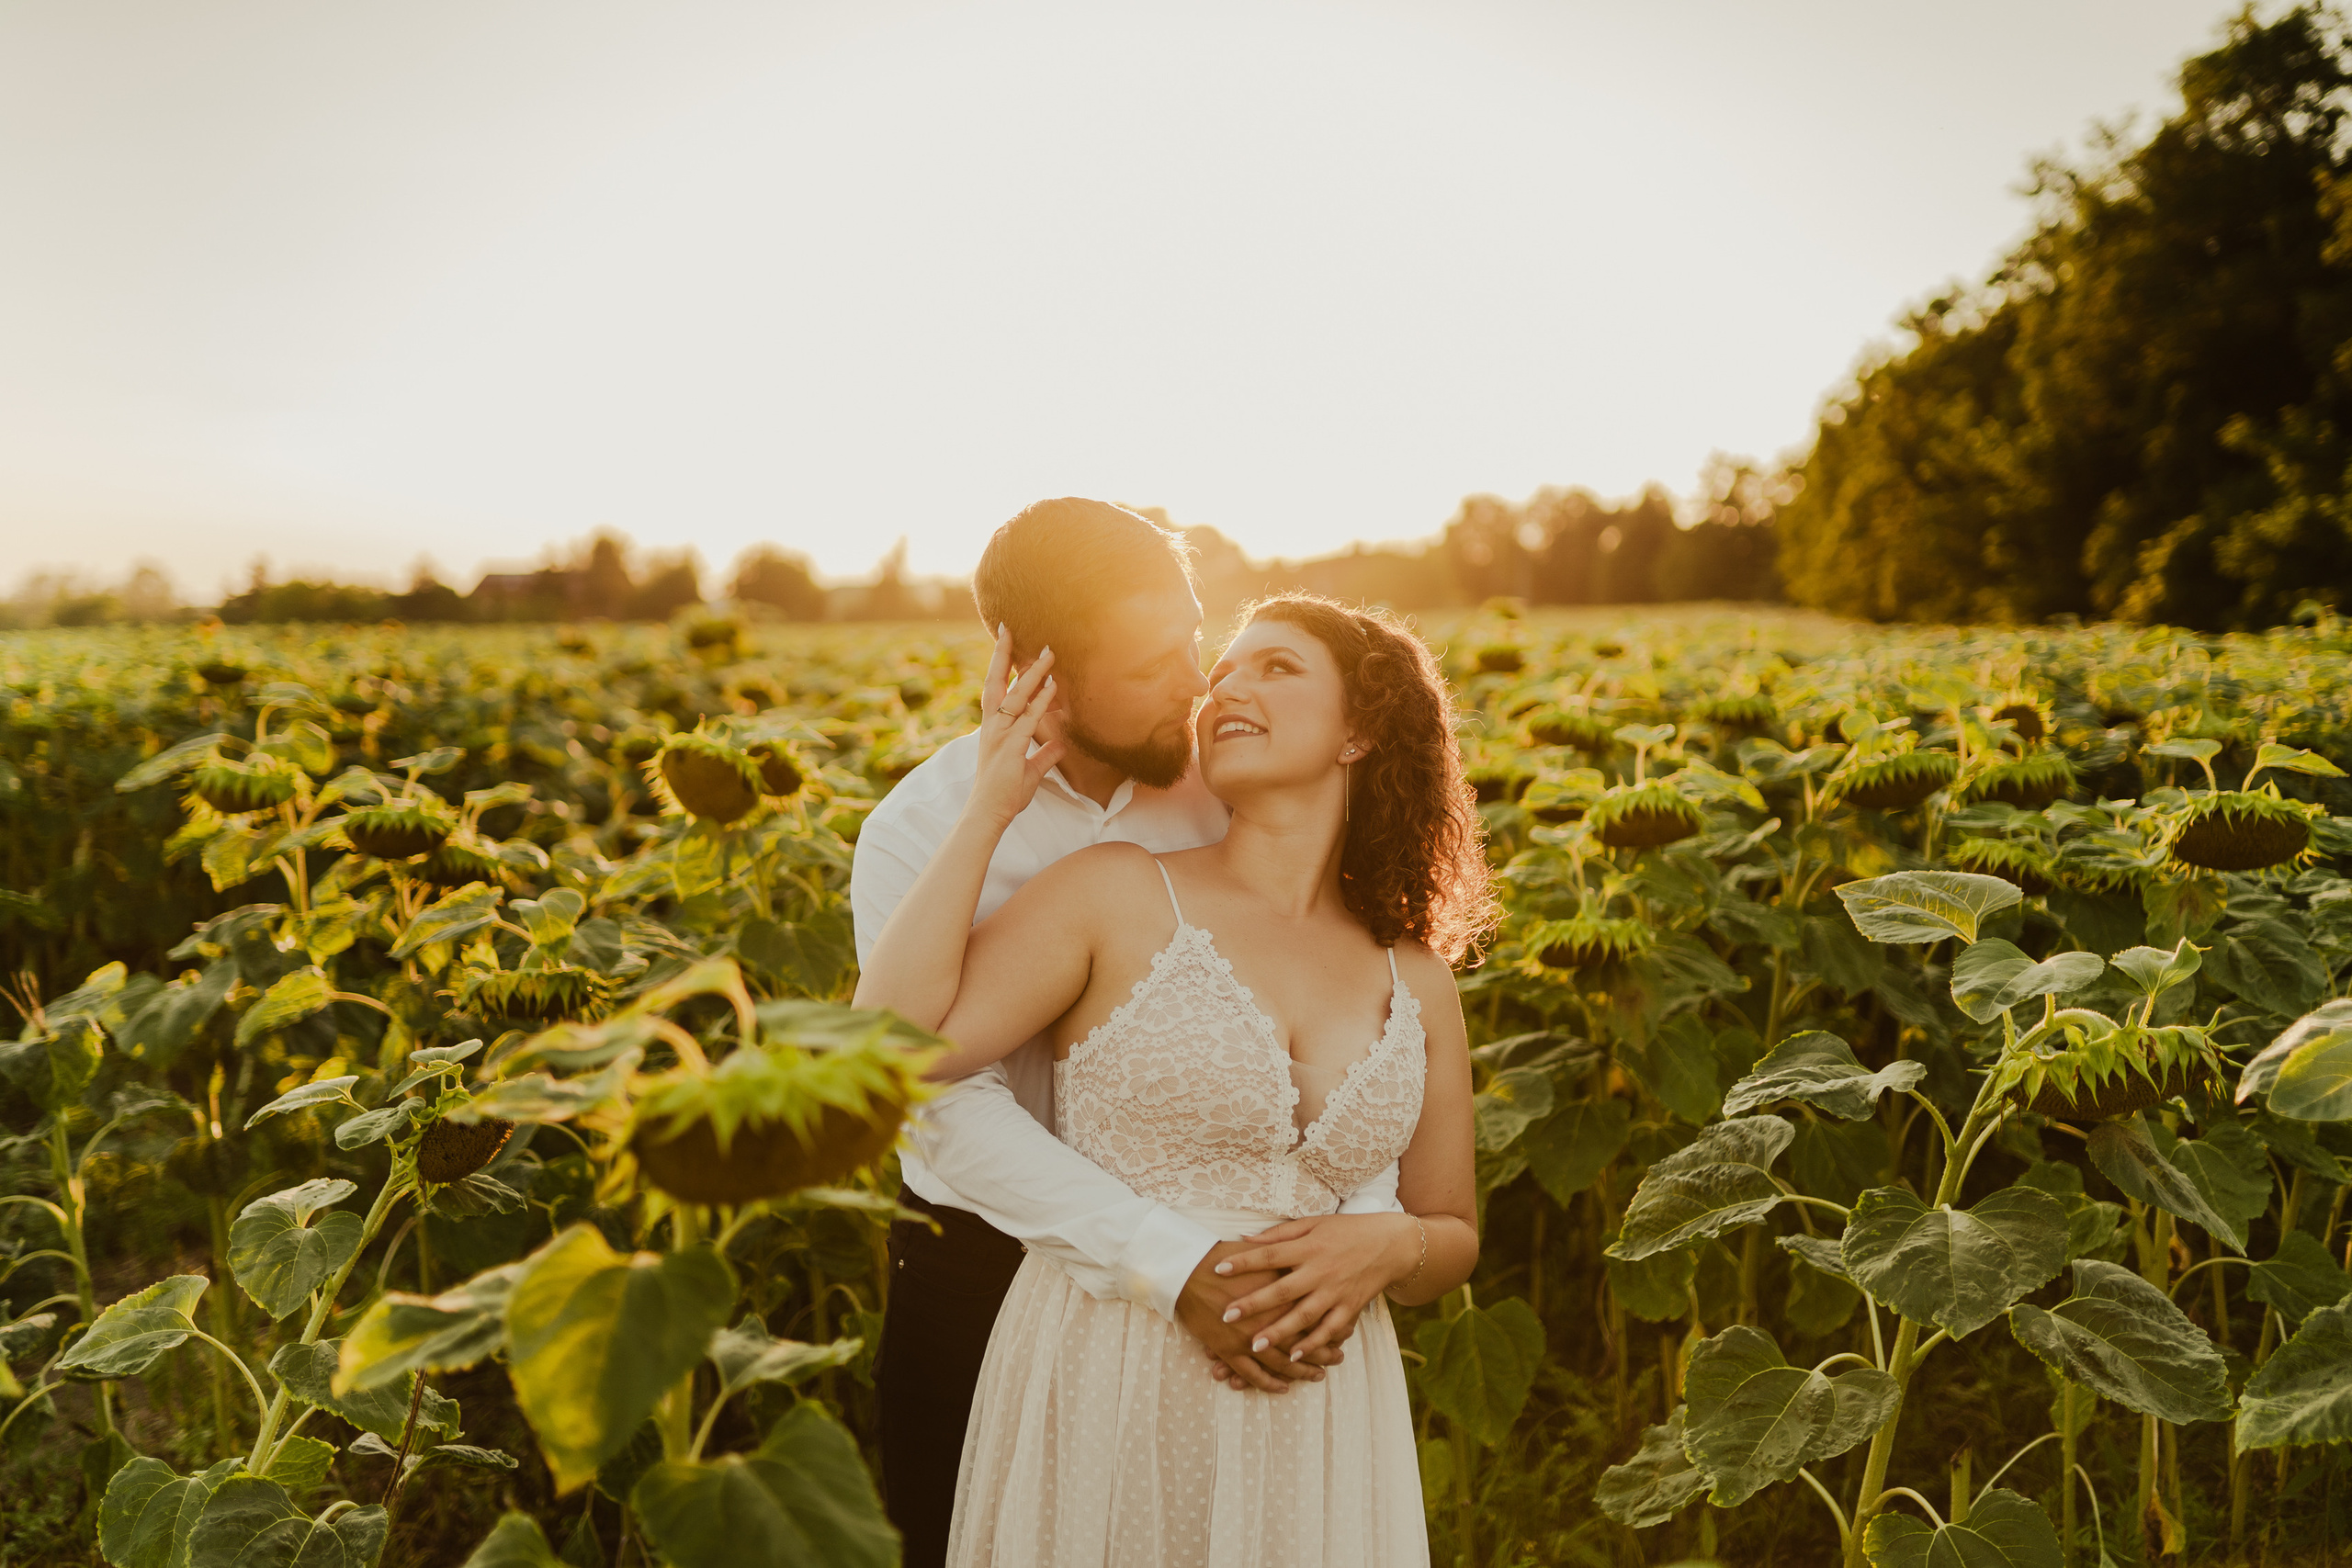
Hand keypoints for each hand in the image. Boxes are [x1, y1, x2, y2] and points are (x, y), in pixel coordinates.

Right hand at [969, 624, 1065, 829]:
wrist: (989, 812)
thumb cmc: (1005, 793)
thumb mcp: (1030, 771)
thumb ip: (1045, 755)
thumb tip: (1061, 744)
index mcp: (994, 728)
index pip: (996, 689)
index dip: (1000, 665)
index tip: (1005, 642)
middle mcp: (993, 726)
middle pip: (996, 682)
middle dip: (1002, 654)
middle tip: (1008, 628)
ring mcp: (1000, 734)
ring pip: (1015, 695)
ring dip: (1033, 672)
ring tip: (1048, 652)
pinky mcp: (1012, 746)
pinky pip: (1028, 717)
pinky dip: (1041, 700)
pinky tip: (1053, 685)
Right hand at [1174, 1240, 1343, 1393]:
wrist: (1185, 1270)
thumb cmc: (1222, 1257)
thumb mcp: (1261, 1253)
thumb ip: (1285, 1259)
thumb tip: (1304, 1259)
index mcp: (1280, 1292)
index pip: (1315, 1314)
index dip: (1333, 1323)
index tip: (1346, 1329)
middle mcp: (1269, 1319)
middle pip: (1304, 1341)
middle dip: (1324, 1351)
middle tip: (1339, 1357)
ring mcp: (1249, 1338)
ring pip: (1283, 1363)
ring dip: (1302, 1372)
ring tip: (1318, 1376)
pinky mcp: (1229, 1350)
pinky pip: (1254, 1375)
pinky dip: (1270, 1384)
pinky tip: (1283, 1388)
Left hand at [1210, 1213, 1419, 1363]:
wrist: (1391, 1244)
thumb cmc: (1346, 1231)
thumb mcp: (1314, 1224)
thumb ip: (1279, 1234)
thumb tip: (1245, 1238)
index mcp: (1308, 1247)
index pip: (1271, 1254)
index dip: (1244, 1262)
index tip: (1218, 1270)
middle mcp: (1321, 1270)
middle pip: (1283, 1290)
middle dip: (1254, 1304)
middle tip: (1227, 1316)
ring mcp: (1336, 1292)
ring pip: (1304, 1315)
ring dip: (1279, 1332)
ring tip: (1254, 1345)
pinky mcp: (1350, 1307)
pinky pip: (1329, 1330)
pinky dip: (1312, 1343)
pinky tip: (1293, 1355)